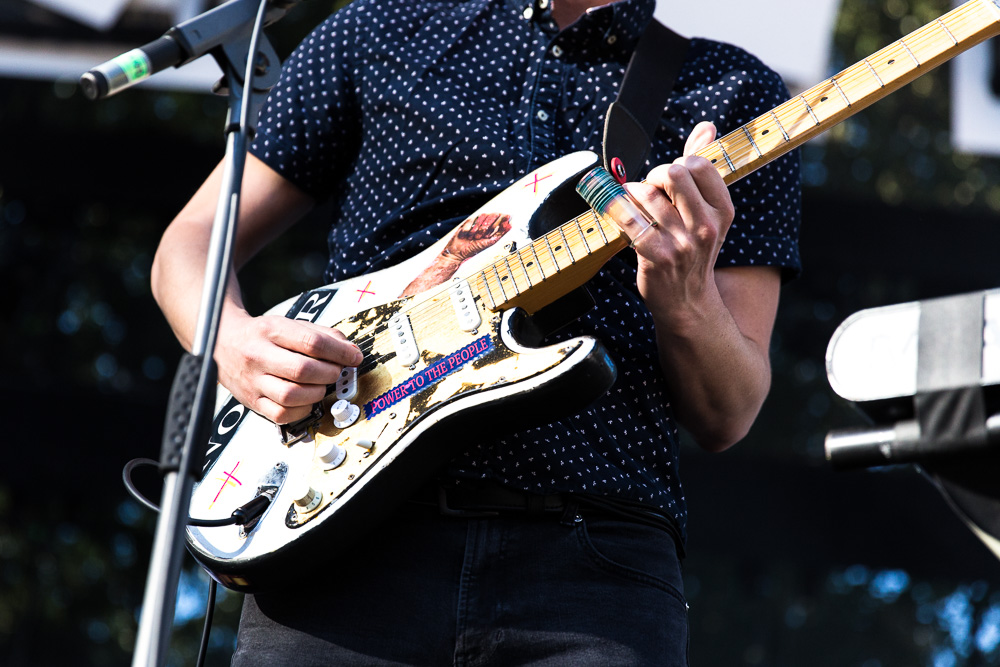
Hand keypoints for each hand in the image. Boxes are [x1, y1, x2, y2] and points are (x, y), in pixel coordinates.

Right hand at [214, 310, 363, 423]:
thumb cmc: (260, 335)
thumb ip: (321, 335)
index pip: (312, 342)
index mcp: (271, 331)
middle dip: (329, 373)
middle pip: (303, 370)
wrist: (221, 343)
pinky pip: (281, 415)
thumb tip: (350, 351)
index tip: (354, 357)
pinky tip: (307, 400)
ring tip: (321, 385)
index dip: (340, 352)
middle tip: (336, 371)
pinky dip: (302, 410)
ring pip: (291, 395)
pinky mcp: (252, 401)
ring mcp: (253, 381)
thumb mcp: (288, 324)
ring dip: (317, 392)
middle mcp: (259, 356)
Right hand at [441, 212, 510, 261]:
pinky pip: (472, 220)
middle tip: (484, 235)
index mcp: (492, 229)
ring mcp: (477, 222)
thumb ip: (499, 235)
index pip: (500, 219)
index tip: (508, 217)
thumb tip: (509, 226)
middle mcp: (485, 224)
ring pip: (482, 215)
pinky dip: (470, 228)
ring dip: (479, 227)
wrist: (458, 252)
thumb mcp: (488, 243)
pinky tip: (468, 235)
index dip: (504, 218)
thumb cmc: (472, 249)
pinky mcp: (468, 222)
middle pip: (492, 215)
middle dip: (489, 225)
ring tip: (475, 237)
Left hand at [623, 121, 734, 321]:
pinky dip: (617, 209)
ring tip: (635, 205)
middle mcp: (705, 225)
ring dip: (633, 194)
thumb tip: (706, 127)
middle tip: (651, 190)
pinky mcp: (656, 257)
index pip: (700, 164)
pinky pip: (629, 219)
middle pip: (674, 173)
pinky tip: (618, 212)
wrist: (687, 303)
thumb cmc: (693, 250)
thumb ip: (703, 170)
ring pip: (648, 194)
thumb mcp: (708, 214)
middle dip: (655, 174)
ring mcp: (681, 243)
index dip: (679, 164)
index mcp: (722, 210)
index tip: (672, 181)